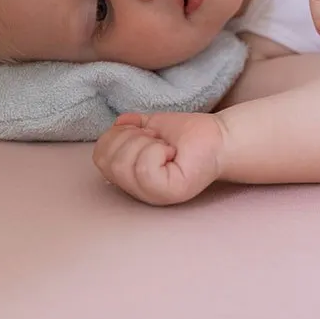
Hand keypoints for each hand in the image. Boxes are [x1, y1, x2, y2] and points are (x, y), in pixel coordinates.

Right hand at [93, 111, 225, 205]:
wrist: (220, 137)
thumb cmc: (189, 134)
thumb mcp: (152, 125)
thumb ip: (130, 127)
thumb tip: (118, 123)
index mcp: (130, 176)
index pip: (99, 156)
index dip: (117, 135)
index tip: (144, 132)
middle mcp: (138, 191)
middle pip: (109, 160)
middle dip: (132, 137)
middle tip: (157, 139)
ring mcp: (153, 195)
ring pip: (126, 163)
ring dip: (146, 142)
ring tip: (165, 146)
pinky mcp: (170, 192)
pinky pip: (145, 168)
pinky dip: (157, 150)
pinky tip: (172, 152)